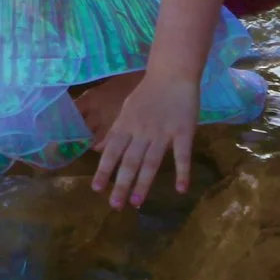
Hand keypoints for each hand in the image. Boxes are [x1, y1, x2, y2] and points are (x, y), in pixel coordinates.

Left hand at [89, 69, 199, 207]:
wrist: (172, 73)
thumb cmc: (148, 93)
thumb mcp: (126, 110)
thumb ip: (116, 132)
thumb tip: (99, 149)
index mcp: (126, 125)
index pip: (112, 151)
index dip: (104, 170)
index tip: (96, 189)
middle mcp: (141, 131)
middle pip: (130, 161)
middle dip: (121, 184)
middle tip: (114, 205)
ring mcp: (163, 132)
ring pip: (151, 161)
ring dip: (143, 183)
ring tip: (136, 202)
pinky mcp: (184, 131)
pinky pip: (182, 155)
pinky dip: (182, 172)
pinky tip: (180, 189)